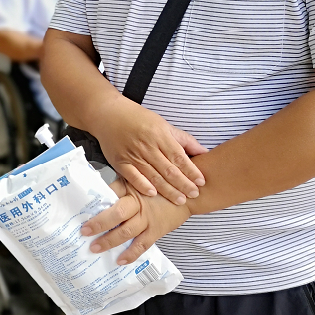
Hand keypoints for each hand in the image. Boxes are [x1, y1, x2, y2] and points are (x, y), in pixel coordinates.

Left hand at [81, 178, 189, 264]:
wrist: (189, 193)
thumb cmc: (161, 186)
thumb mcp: (141, 179)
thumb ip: (122, 185)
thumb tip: (97, 190)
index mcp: (131, 187)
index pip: (109, 192)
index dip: (95, 201)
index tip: (80, 210)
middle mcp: (138, 202)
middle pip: (116, 213)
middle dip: (98, 223)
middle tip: (84, 231)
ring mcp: (147, 218)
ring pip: (126, 232)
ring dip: (109, 241)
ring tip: (95, 248)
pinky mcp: (156, 231)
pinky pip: (141, 245)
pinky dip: (131, 254)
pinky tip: (119, 260)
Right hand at [92, 97, 207, 204]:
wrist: (109, 115)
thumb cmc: (138, 119)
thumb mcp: (163, 124)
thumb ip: (184, 139)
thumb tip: (204, 151)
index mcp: (160, 135)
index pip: (179, 157)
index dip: (191, 171)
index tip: (201, 181)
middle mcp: (147, 146)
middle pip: (168, 169)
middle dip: (183, 184)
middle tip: (194, 194)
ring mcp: (133, 155)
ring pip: (153, 175)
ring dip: (168, 189)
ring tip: (180, 200)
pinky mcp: (120, 162)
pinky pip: (133, 176)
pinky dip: (142, 185)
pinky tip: (153, 193)